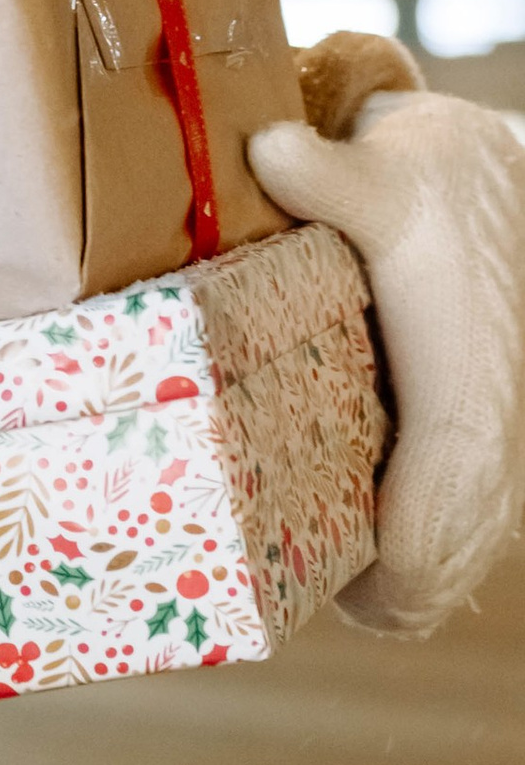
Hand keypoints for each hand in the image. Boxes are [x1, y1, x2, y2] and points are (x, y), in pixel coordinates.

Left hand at [249, 38, 524, 636]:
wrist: (491, 187)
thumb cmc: (428, 184)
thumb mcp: (386, 169)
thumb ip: (329, 173)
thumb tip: (268, 149)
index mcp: (462, 364)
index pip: (452, 467)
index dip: (415, 538)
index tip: (373, 596)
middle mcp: (492, 406)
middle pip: (465, 528)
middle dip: (411, 587)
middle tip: (345, 615)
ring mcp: (496, 425)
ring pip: (473, 531)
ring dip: (422, 582)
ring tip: (360, 610)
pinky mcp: (482, 433)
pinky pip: (472, 513)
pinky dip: (437, 558)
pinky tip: (387, 591)